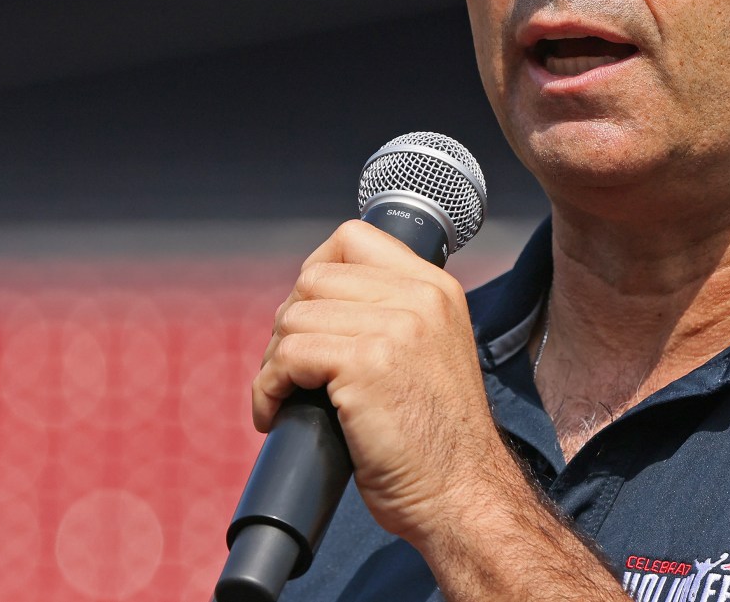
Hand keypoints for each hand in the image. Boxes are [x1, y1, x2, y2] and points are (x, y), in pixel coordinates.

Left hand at [252, 220, 501, 544]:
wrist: (461, 492)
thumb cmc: (436, 438)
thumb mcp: (431, 350)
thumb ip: (393, 315)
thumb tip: (316, 303)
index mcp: (436, 288)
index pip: (354, 238)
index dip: (316, 272)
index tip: (309, 316)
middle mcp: (419, 297)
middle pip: (314, 278)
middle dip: (289, 324)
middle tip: (293, 371)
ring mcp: (395, 328)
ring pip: (294, 317)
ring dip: (274, 361)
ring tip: (287, 396)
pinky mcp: (365, 365)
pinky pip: (287, 357)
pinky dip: (268, 389)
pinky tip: (276, 414)